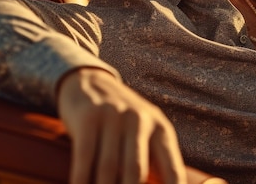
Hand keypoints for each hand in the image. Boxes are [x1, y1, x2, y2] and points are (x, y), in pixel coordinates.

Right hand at [57, 68, 186, 183]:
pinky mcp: (88, 118)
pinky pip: (85, 159)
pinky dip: (81, 181)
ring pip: (109, 169)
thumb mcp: (145, 132)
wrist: (90, 81)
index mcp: (161, 129)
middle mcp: (140, 120)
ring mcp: (113, 117)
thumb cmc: (121, 120)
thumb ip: (155, 162)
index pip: (173, 172)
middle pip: (136, 173)